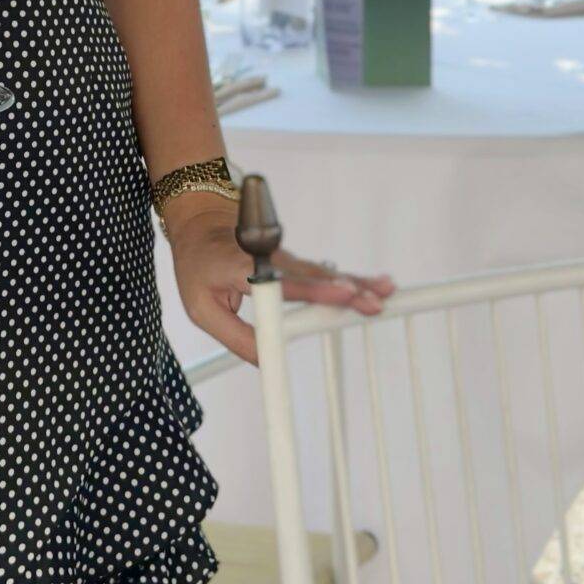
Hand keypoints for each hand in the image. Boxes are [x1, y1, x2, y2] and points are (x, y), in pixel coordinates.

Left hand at [163, 195, 394, 365]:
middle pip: (311, 276)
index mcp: (242, 268)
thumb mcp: (200, 309)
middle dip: (343, 289)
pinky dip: (353, 280)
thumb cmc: (198, 266)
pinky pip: (325, 273)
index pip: (281, 281)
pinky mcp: (295, 263)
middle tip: (371, 302)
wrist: (201, 221)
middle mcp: (270, 259)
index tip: (336, 292)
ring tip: (385, 291)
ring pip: (324, 273)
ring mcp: (286, 258)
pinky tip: (379, 283)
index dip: (310, 288)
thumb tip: (267, 362)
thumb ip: (234, 336)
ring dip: (356, 283)